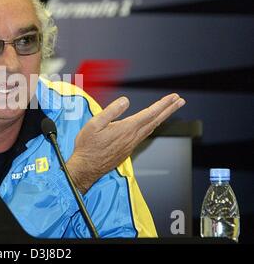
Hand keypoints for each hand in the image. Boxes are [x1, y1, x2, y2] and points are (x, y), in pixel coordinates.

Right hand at [66, 93, 185, 193]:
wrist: (86, 168)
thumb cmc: (87, 146)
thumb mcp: (94, 124)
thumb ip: (111, 111)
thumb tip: (125, 101)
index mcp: (126, 128)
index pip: (149, 114)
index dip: (163, 104)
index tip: (173, 97)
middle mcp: (132, 137)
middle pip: (155, 121)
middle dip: (169, 109)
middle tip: (180, 100)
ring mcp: (131, 144)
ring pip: (151, 128)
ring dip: (162, 117)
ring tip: (170, 109)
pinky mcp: (127, 149)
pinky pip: (145, 135)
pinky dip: (153, 125)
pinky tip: (152, 124)